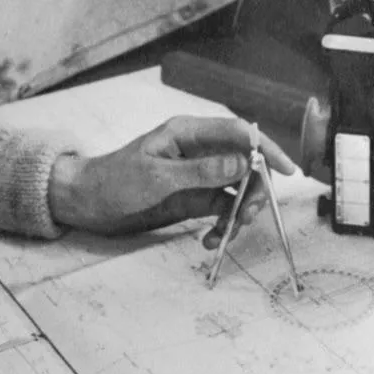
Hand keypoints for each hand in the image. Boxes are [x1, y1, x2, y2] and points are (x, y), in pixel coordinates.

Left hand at [48, 115, 296, 244]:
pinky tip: (210, 240)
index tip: (286, 171)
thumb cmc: (114, 180)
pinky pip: (222, 210)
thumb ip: (201, 171)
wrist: (88, 203)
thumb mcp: (157, 176)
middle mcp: (198, 151)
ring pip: (237, 191)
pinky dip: (223, 226)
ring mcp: (198, 176)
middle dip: (253, 192)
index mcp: (187, 133)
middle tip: (245, 217)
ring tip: (223, 235)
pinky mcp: (194, 198)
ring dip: (238, 214)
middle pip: (245, 165)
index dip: (266, 148)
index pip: (238, 133)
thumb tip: (243, 162)